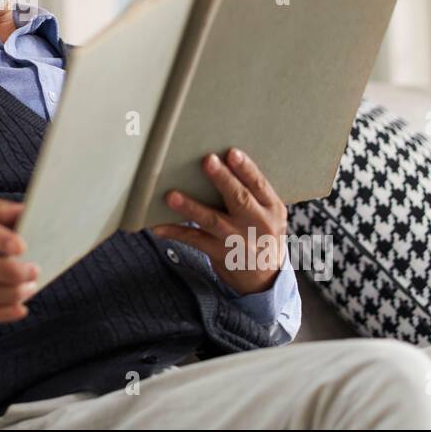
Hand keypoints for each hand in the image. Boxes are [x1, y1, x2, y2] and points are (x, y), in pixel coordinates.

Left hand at [151, 148, 286, 295]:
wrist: (265, 279)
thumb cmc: (261, 234)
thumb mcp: (268, 214)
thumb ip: (252, 193)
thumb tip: (221, 161)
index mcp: (272, 208)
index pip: (259, 185)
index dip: (246, 169)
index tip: (232, 153)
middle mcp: (257, 224)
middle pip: (239, 199)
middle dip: (222, 179)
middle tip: (207, 161)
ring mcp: (238, 241)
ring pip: (213, 220)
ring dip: (191, 207)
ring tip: (172, 196)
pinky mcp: (220, 254)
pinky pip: (195, 240)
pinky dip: (175, 232)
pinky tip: (158, 226)